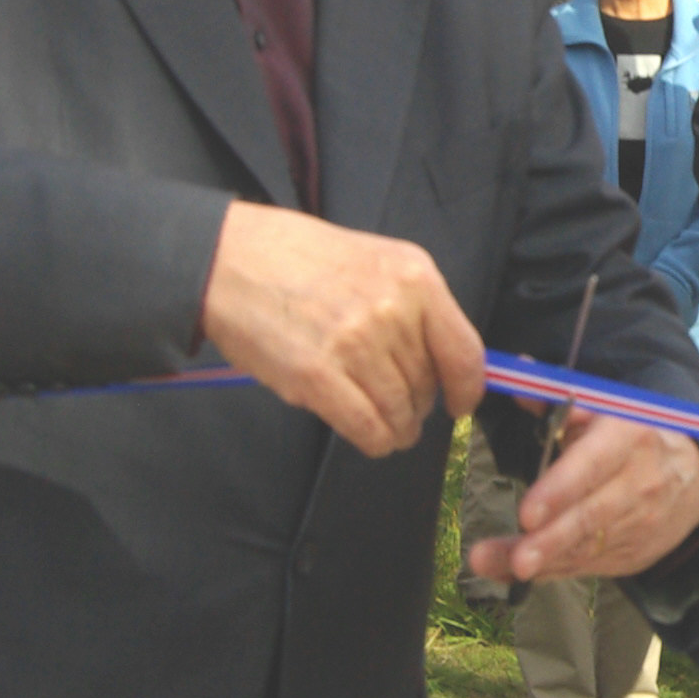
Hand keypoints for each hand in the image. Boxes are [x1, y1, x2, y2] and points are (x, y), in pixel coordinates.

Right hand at [198, 201, 486, 457]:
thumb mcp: (375, 259)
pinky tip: (373, 437)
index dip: (468, 388)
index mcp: (415, 277)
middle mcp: (392, 311)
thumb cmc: (298, 256)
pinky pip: (367, 428)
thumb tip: (440, 361)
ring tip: (388, 426)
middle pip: (427, 385)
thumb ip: (412, 305)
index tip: (460, 403)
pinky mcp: (317, 377)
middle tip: (402, 406)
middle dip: (419, 404)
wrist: (230, 257)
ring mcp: (355, 345)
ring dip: (398, 427)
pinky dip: (376, 441)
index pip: (464, 351)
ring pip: (399, 411)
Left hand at [464, 412, 698, 589]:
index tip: (526, 514)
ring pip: (588, 547)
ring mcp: (641, 523)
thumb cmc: (633, 436)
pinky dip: (553, 569)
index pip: (594, 464)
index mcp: (630, 436)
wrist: (696, 475)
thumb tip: (517, 374)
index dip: (560, 490)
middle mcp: (640, 482)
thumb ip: (555, 399)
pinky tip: (515, 573)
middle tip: (518, 561)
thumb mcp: (604, 409)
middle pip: (592, 516)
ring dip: (544, 560)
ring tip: (503, 567)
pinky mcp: (636, 552)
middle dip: (551, 540)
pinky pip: (590, 565)